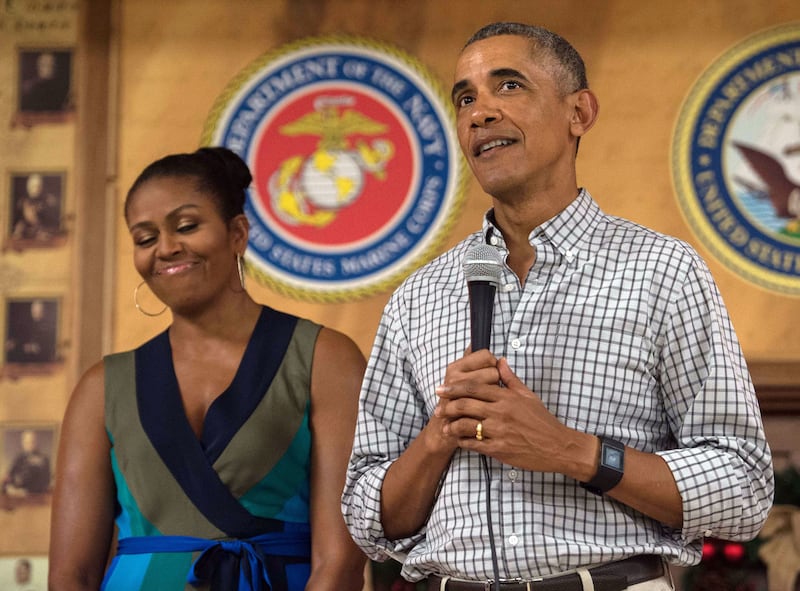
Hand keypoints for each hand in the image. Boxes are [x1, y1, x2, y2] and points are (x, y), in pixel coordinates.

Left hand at [435, 357, 593, 477]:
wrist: (557, 446)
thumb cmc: (542, 420)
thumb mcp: (528, 395)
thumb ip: (510, 378)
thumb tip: (499, 360)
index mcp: (506, 397)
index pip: (474, 387)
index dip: (454, 388)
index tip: (441, 389)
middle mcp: (501, 412)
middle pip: (466, 405)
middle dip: (448, 406)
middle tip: (437, 408)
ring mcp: (499, 431)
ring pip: (466, 425)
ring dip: (452, 426)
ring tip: (445, 426)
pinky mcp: (499, 449)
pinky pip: (475, 444)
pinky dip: (463, 442)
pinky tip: (459, 440)